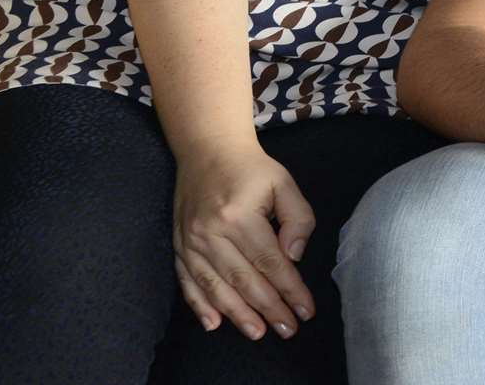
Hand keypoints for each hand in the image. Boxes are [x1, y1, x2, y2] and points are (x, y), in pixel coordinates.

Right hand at [171, 139, 316, 340]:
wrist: (207, 150)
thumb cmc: (252, 170)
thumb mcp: (284, 184)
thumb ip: (298, 219)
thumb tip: (294, 257)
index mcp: (239, 215)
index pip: (270, 262)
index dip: (290, 290)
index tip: (306, 310)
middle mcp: (210, 232)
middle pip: (244, 280)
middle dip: (269, 309)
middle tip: (289, 330)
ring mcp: (190, 241)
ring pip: (216, 286)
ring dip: (237, 314)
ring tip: (258, 333)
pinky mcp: (178, 245)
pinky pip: (187, 281)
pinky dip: (199, 305)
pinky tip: (213, 324)